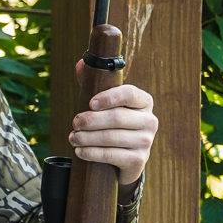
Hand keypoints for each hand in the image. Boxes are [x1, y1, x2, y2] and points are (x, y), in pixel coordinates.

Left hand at [69, 64, 157, 185]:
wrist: (124, 159)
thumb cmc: (112, 126)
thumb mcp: (104, 105)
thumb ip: (93, 84)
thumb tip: (81, 63)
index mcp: (143, 102)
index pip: (129, 93)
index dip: (109, 97)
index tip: (90, 103)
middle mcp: (150, 120)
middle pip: (117, 117)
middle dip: (91, 120)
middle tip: (74, 123)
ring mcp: (146, 141)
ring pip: (112, 137)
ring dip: (87, 138)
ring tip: (73, 138)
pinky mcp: (138, 160)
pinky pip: (112, 155)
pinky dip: (92, 153)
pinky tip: (80, 151)